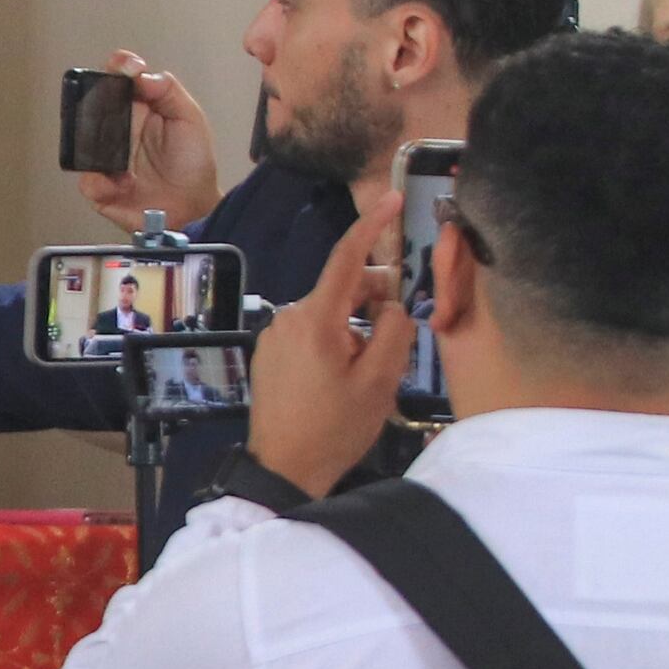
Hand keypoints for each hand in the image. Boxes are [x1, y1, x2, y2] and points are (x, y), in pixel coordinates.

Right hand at [77, 54, 225, 226]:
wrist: (194, 208)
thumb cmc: (192, 165)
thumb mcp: (190, 120)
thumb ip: (169, 92)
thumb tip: (142, 75)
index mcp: (138, 107)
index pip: (119, 78)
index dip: (118, 67)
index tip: (127, 68)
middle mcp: (117, 129)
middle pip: (91, 105)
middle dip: (97, 105)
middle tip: (116, 113)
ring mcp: (105, 158)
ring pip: (82, 143)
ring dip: (99, 148)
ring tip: (122, 158)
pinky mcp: (100, 187)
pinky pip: (87, 180)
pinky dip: (103, 182)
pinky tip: (125, 183)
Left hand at [242, 205, 403, 497]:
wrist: (283, 468)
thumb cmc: (334, 427)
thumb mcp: (380, 379)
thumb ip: (395, 330)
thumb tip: (394, 306)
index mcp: (315, 318)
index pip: (346, 257)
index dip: (372, 226)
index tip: (392, 200)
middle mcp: (288, 318)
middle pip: (342, 289)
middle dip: (375, 299)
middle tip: (398, 333)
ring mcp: (275, 336)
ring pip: (330, 313)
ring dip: (356, 326)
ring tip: (370, 369)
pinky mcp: (270, 354)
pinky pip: (312, 333)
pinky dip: (337, 340)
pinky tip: (346, 375)